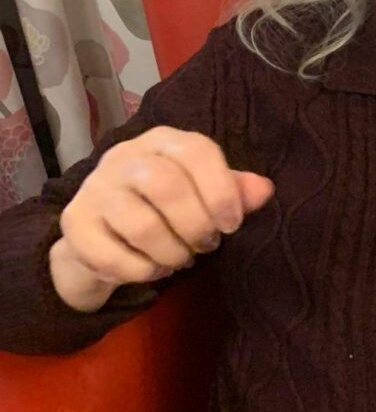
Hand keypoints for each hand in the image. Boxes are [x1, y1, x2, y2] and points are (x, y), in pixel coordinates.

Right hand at [49, 127, 274, 313]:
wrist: (105, 232)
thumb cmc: (167, 207)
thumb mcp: (204, 192)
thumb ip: (234, 190)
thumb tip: (265, 190)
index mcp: (163, 140)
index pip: (196, 151)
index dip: (221, 190)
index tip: (232, 224)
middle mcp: (124, 156)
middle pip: (166, 185)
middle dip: (196, 225)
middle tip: (207, 245)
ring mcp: (95, 187)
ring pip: (142, 225)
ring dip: (173, 252)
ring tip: (182, 258)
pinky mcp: (75, 222)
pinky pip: (113, 256)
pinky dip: (144, 271)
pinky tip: (154, 269)